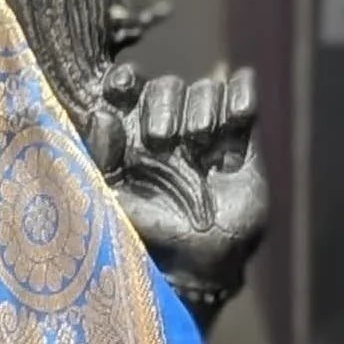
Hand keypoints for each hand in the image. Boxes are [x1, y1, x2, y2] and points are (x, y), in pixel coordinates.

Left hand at [85, 61, 265, 321]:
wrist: (200, 261)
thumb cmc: (149, 235)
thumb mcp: (113, 200)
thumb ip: (100, 157)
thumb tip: (103, 112)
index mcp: (131, 137)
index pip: (125, 90)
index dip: (123, 82)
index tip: (122, 85)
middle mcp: (168, 128)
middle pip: (167, 85)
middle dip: (163, 104)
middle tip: (161, 141)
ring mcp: (206, 131)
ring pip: (206, 88)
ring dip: (202, 109)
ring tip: (200, 146)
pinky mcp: (241, 137)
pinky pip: (242, 92)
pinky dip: (240, 94)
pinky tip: (236, 117)